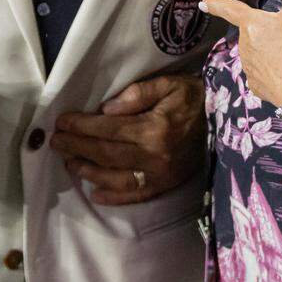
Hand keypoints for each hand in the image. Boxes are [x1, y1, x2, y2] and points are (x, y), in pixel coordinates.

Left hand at [50, 74, 205, 203]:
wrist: (225, 119)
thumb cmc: (193, 97)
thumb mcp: (169, 84)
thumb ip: (138, 94)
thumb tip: (106, 108)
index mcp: (153, 129)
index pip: (107, 129)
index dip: (81, 126)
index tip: (62, 122)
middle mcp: (155, 156)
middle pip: (106, 154)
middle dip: (77, 148)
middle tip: (56, 142)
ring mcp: (160, 176)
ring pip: (116, 178)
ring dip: (89, 172)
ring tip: (69, 163)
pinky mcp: (166, 186)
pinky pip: (136, 196)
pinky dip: (114, 197)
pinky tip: (95, 192)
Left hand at [201, 0, 281, 124]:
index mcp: (251, 25)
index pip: (230, 9)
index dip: (217, 4)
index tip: (203, 3)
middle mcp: (244, 46)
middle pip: (252, 33)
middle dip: (266, 34)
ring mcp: (248, 68)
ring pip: (256, 54)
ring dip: (269, 53)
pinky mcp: (256, 87)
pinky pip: (262, 74)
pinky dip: (272, 73)